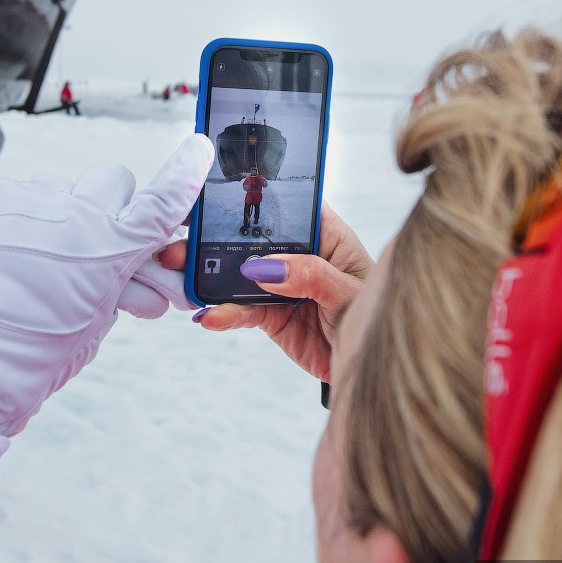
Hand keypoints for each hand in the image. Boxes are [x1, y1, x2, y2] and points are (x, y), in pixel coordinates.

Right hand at [160, 202, 372, 381]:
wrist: (376, 372)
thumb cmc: (380, 318)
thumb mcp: (352, 293)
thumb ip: (312, 276)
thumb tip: (266, 266)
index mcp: (323, 233)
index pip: (284, 204)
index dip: (251, 193)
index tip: (214, 190)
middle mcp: (297, 254)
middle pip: (249, 237)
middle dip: (213, 236)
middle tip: (183, 238)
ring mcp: (280, 285)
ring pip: (237, 273)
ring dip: (207, 274)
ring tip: (180, 277)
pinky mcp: (269, 315)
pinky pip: (240, 310)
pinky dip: (222, 313)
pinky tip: (208, 316)